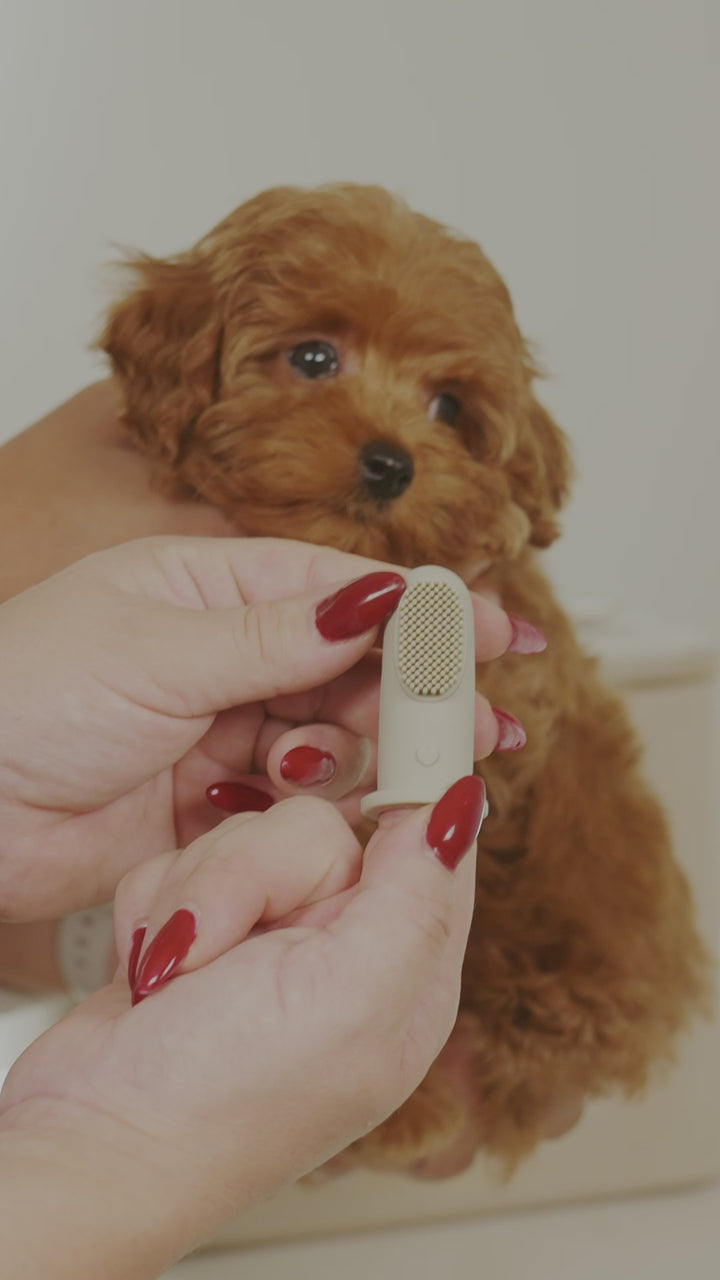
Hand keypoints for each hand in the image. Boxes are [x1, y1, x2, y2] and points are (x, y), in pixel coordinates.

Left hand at [0, 535, 512, 920]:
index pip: (336, 587)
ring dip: (375, 750)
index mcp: (208, 584)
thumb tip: (373, 597)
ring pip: (332, 732)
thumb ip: (273, 637)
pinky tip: (363, 806)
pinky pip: (298, 794)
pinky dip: (332, 800)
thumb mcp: (155, 650)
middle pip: (349, 664)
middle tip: (475, 723)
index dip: (420, 608)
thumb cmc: (25, 698)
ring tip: (417, 771)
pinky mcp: (215, 797)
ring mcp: (223, 725)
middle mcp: (225, 651)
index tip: (494, 629)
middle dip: (414, 692)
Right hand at [0, 780, 484, 1275]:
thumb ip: (413, 899)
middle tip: (235, 945)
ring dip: (202, 896)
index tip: (395, 718)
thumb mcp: (347, 1001)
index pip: (433, 842)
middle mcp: (342, 947)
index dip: (413, 782)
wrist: (89, 1140)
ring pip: (246, 833)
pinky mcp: (202, 924)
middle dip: (257, 873)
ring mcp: (267, 936)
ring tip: (184, 974)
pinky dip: (161, 904)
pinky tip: (154, 969)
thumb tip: (465, 810)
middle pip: (321, 827)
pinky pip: (188, 854)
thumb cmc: (220, 1102)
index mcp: (405, 969)